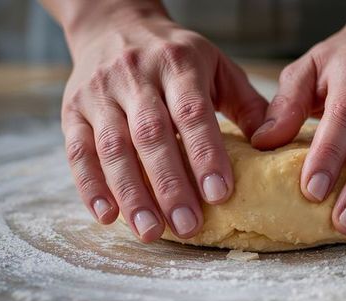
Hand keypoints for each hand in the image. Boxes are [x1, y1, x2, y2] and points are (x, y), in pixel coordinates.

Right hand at [61, 9, 266, 241]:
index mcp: (178, 64)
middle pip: (151, 135)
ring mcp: (99, 93)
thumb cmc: (175, 55)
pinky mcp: (72, 109)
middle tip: (188, 226)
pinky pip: (77, 151)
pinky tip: (107, 215)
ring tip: (151, 230)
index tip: (220, 194)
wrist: (114, 24)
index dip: (205, 153)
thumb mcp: (216, 66)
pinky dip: (90, 186)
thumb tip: (272, 145)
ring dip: (131, 193)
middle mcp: (135, 76)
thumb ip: (245, 104)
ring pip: (113, 147)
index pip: (192, 112)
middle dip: (170, 185)